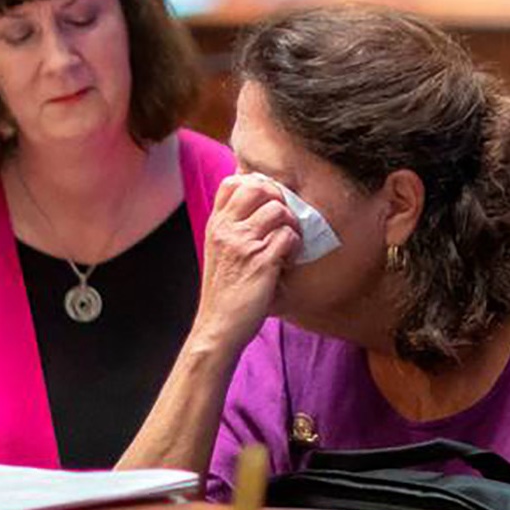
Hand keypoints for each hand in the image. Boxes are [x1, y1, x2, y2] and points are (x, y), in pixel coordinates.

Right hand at [192, 175, 299, 354]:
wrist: (218, 326)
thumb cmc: (223, 293)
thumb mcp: (218, 253)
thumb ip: (231, 229)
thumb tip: (257, 208)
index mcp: (215, 226)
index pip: (232, 183)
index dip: (256, 184)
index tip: (267, 201)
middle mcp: (227, 229)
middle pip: (257, 187)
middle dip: (277, 198)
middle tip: (283, 219)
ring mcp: (243, 244)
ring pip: (278, 210)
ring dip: (290, 223)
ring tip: (288, 242)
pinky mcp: (262, 261)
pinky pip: (288, 236)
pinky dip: (294, 246)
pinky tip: (287, 260)